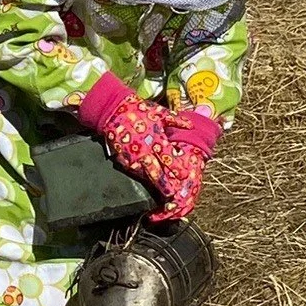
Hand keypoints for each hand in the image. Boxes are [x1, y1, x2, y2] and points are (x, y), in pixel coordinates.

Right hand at [92, 96, 217, 223]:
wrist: (113, 110)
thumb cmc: (139, 110)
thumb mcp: (160, 113)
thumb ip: (176, 120)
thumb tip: (191, 125)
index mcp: (156, 139)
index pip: (169, 158)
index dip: (177, 168)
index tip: (185, 176)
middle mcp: (145, 150)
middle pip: (157, 172)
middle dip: (164, 185)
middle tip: (172, 195)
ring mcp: (132, 156)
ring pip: (144, 174)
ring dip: (152, 183)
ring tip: (159, 192)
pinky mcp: (122, 157)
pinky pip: (132, 170)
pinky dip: (139, 175)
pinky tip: (144, 180)